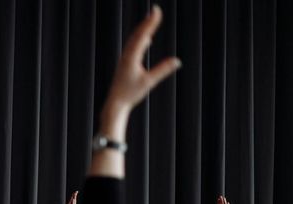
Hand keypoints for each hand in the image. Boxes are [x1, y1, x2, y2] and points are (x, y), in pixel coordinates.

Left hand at [101, 6, 180, 132]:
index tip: (157, 11)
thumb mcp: (149, 82)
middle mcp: (126, 55)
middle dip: (147, 22)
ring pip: (134, 40)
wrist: (115, 103)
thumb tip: (177, 61)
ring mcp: (124, 59)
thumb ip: (162, 70)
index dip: (151, 22)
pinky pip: (133, 47)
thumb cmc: (130, 94)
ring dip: (143, 29)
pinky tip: (146, 40)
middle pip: (137, 34)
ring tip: (151, 20)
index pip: (143, 35)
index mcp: (131, 57)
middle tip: (156, 10)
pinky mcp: (124, 64)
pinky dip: (140, 40)